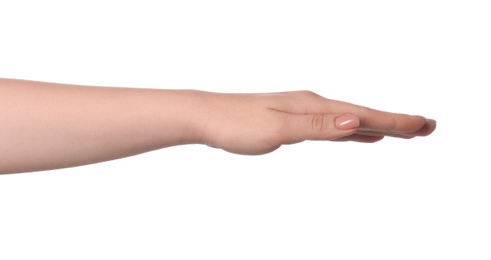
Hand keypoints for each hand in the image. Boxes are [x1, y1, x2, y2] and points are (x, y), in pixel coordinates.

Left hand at [196, 91, 435, 154]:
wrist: (205, 116)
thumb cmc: (236, 123)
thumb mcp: (278, 129)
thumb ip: (317, 127)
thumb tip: (355, 122)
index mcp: (313, 106)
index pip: (362, 115)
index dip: (395, 122)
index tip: (424, 126)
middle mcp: (312, 105)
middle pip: (362, 115)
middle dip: (396, 122)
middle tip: (428, 127)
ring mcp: (302, 112)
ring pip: (349, 120)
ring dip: (378, 125)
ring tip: (403, 131)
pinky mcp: (291, 120)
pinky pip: (332, 126)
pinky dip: (352, 130)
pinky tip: (358, 135)